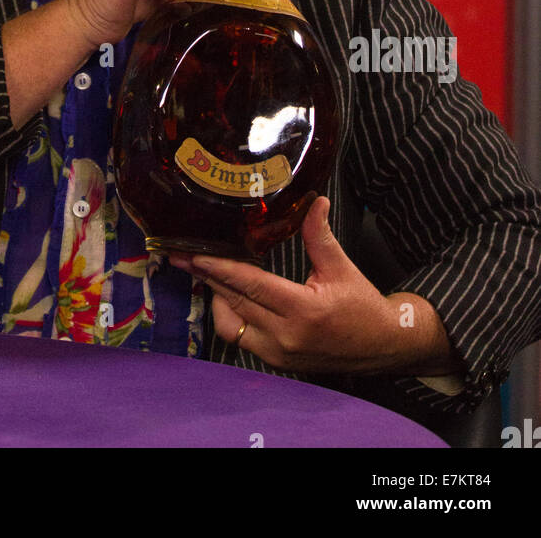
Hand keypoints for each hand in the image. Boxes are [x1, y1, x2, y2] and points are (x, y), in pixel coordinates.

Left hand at [169, 197, 423, 374]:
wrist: (382, 346)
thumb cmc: (362, 305)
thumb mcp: (342, 267)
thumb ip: (319, 235)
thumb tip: (314, 200)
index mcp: (304, 310)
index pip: (251, 285)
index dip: (220, 268)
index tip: (194, 256)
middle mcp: (286, 336)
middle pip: (234, 302)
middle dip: (206, 278)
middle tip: (180, 257)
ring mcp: (279, 354)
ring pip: (231, 324)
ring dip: (216, 298)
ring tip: (204, 273)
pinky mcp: (277, 362)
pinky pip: (241, 338)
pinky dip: (230, 315)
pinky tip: (225, 295)